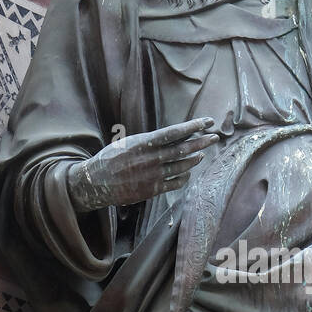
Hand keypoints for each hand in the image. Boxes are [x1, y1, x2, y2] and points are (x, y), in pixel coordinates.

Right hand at [67, 118, 218, 212]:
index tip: (207, 121)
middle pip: (184, 149)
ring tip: (202, 154)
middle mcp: (151, 158)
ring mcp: (153, 175)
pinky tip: (187, 173)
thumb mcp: (128, 142)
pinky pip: (175, 183)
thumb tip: (173, 136)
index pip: (175, 132)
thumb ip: (150, 141)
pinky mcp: (152, 190)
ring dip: (195, 159)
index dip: (193, 126)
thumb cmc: (111, 158)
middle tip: (215, 137)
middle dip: (202, 142)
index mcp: (144, 143)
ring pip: (182, 166)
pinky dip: (184, 177)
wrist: (96, 182)